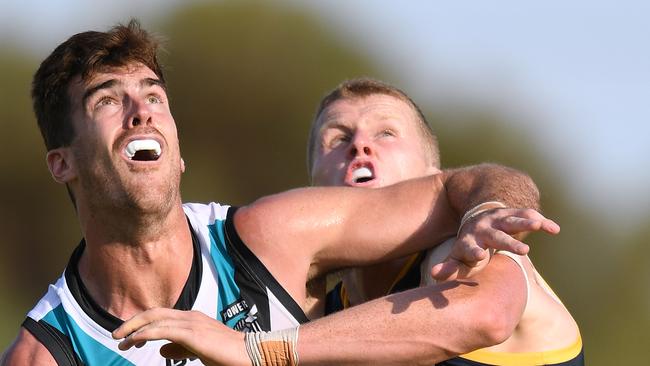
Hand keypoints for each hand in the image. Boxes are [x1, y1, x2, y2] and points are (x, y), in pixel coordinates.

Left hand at [112, 308, 247, 365]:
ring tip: (120, 340)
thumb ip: (180, 348)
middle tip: (117, 335)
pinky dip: (145, 333)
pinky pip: (162, 330)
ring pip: (155, 318)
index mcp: (192, 319)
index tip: (131, 338)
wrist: (249, 353)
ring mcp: (191, 323)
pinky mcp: (192, 333)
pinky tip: (135, 340)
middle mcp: (190, 316)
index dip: (143, 324)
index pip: (161, 315)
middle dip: (133, 322)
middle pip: (154, 312)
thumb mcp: (199, 351)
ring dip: (134, 328)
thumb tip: (162, 350)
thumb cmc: (227, 355)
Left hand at [430, 208, 559, 280]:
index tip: (479, 257)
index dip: (473, 252)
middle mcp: (484, 227)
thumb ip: (449, 268)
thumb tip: (434, 275)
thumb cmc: (469, 245)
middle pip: (497, 236)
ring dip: (527, 222)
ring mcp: (499, 218)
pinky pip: (528, 215)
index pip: (469, 247)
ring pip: (513, 220)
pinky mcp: (513, 213)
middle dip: (509, 242)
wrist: (477, 217)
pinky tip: (555, 229)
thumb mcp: (458, 257)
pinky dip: (542, 221)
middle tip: (524, 250)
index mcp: (469, 240)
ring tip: (540, 225)